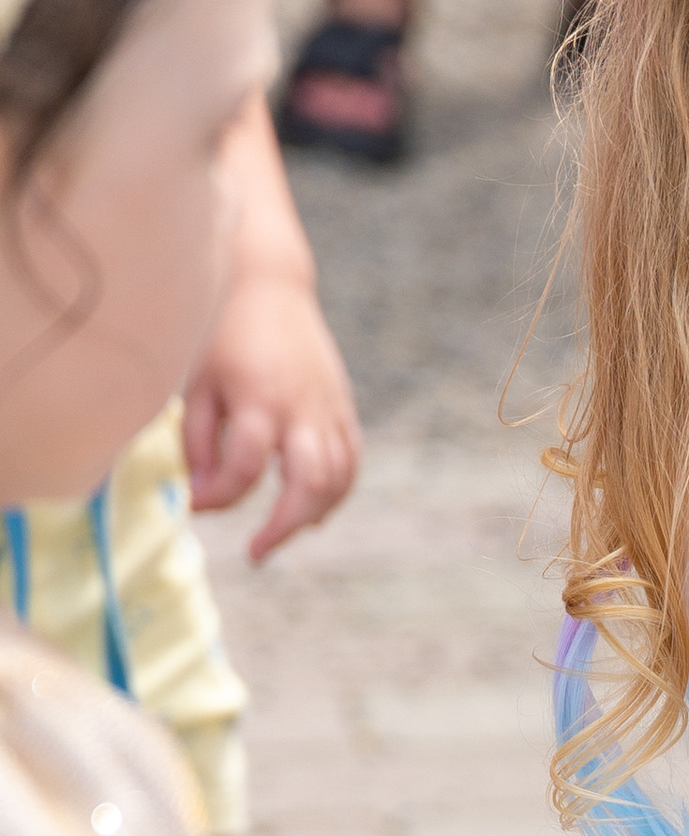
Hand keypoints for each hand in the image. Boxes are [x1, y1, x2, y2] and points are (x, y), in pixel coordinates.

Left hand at [182, 261, 362, 559]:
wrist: (269, 284)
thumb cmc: (222, 332)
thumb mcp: (197, 380)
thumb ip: (199, 439)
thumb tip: (203, 493)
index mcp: (257, 398)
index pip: (242, 468)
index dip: (215, 498)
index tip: (191, 504)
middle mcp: (300, 408)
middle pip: (307, 484)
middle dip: (282, 526)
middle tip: (255, 551)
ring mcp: (328, 409)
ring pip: (337, 480)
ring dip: (310, 515)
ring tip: (280, 531)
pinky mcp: (342, 407)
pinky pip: (350, 461)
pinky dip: (335, 493)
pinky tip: (310, 509)